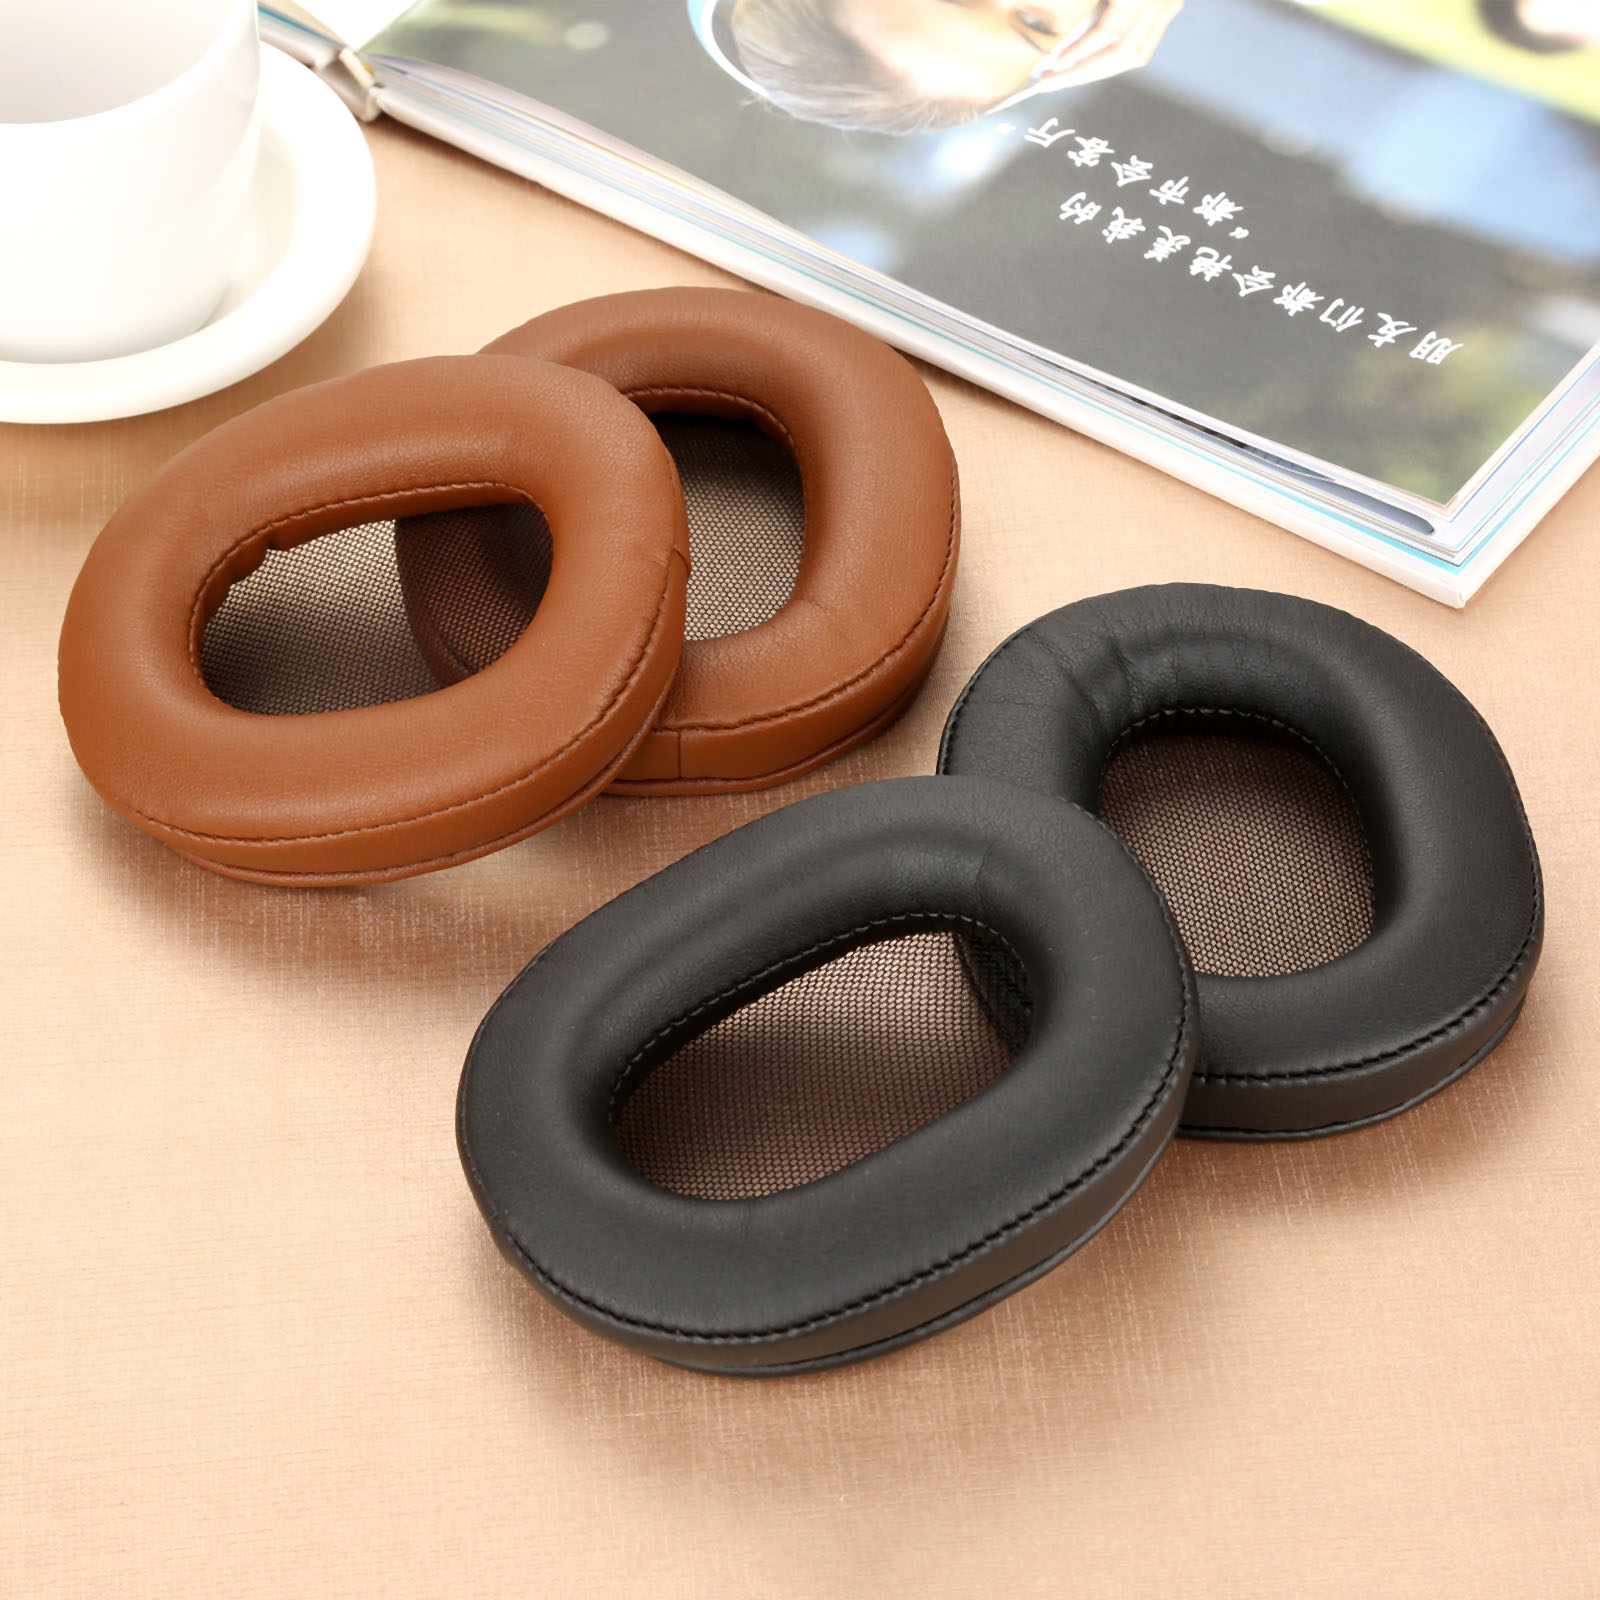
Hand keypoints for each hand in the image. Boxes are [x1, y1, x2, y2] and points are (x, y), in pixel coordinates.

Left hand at [1035, 0, 1185, 87]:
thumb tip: (1023, 14)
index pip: (1111, 32)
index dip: (1081, 52)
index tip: (1053, 65)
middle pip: (1124, 53)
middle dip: (1083, 72)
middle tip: (1048, 82)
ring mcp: (1169, 4)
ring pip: (1136, 55)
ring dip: (1097, 71)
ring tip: (1064, 76)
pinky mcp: (1168, 6)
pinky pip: (1142, 44)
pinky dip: (1112, 58)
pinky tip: (1086, 61)